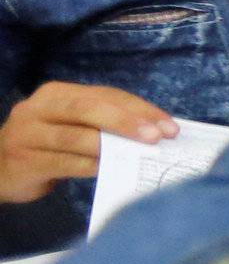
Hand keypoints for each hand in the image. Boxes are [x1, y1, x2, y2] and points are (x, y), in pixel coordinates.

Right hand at [0, 84, 176, 203]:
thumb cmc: (47, 146)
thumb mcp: (70, 126)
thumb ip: (102, 124)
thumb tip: (153, 133)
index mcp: (55, 93)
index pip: (104, 95)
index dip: (138, 109)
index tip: (169, 126)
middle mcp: (38, 108)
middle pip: (87, 109)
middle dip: (126, 122)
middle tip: (157, 137)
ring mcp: (27, 134)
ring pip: (75, 137)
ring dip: (111, 146)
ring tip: (140, 155)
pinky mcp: (24, 161)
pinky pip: (64, 163)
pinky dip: (90, 166)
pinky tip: (111, 170)